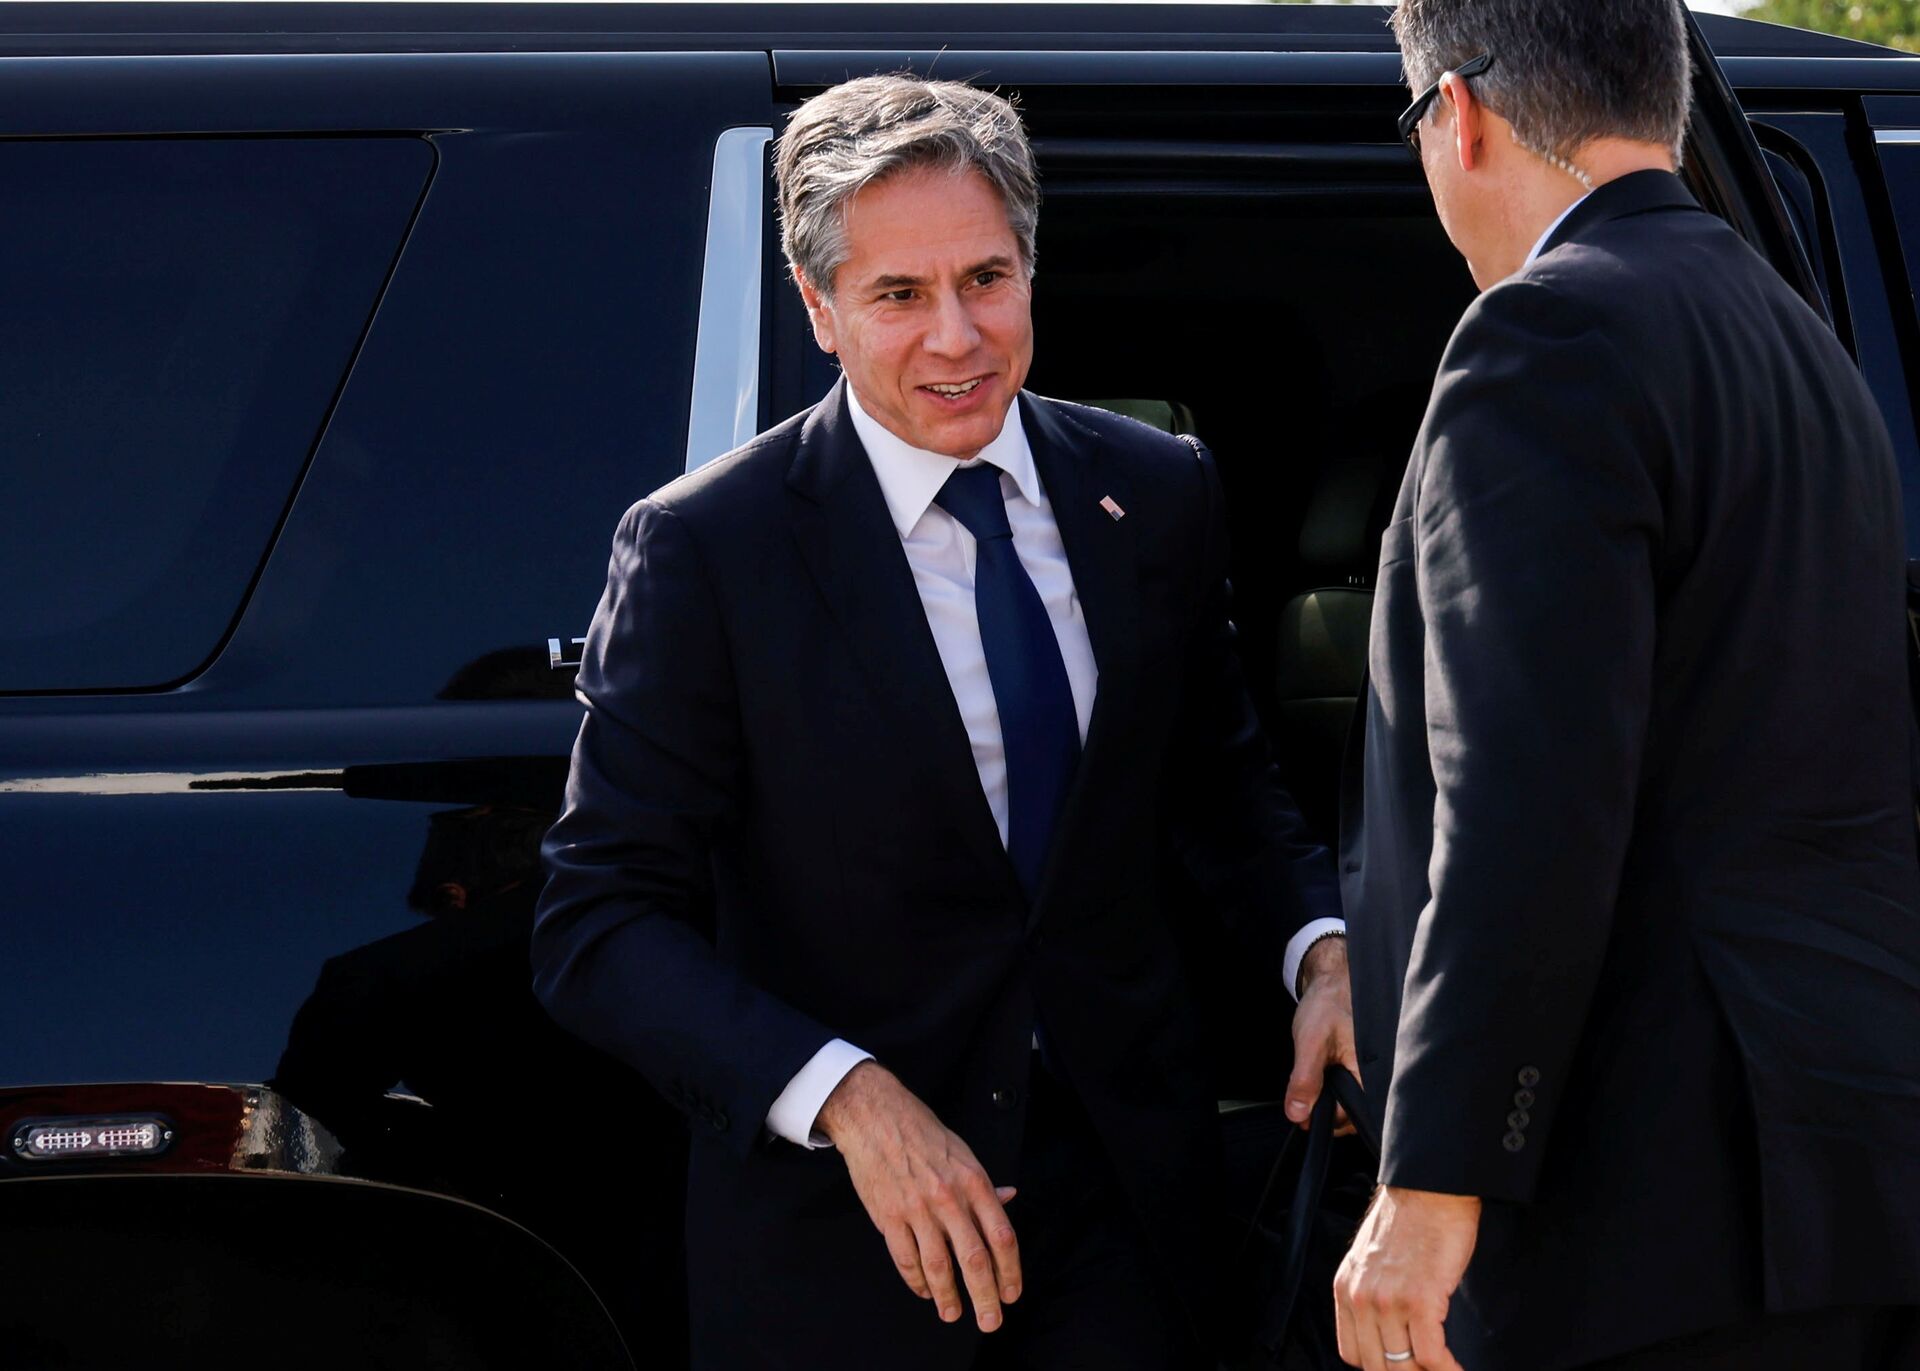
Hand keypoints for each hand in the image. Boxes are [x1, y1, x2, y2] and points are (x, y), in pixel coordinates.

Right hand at [817, 1061, 1020, 1332]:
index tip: (1012, 1293)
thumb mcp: (963, 1153)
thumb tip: (1010, 1198)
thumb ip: (985, 1183)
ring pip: (938, 1266)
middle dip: (985, 1297)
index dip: (1010, 1271)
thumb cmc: (921, 1132)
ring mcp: (917, 1209)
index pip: (1002, 1236)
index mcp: (974, 1181)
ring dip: (948, 1297)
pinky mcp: (888, 1216)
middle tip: (991, 1321)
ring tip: (953, 1314)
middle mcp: (949, 1198)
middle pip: (974, 1259)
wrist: (875, 1116)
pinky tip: (924, 1291)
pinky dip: (916, 1281)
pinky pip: (906, 1259)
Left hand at [1288, 935, 1358, 1131]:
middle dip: (1328, 1111)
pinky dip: (1335, 1087)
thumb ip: (1305, 1080)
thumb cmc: (1328, 1004)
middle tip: (1304, 1098)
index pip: (1351, 1116)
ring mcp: (1372, 1072)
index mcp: (1370, 1073)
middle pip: (1353, 1113)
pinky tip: (1326, 1074)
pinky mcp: (1364, 1066)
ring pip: (1350, 1101)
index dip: (1325, 1119)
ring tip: (1317, 1079)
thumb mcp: (1310, 1043)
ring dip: (1330, 1099)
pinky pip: (1351, 1088)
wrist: (1335, 980)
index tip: (1303, 1117)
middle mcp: (1377, 1076)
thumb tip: (1297, 1113)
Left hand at [1334, 1185, 1480, 1370]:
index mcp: (1346, 1289)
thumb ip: (1370, 1293)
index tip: (1400, 1366)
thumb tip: (1387, 1330)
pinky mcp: (1420, 1300)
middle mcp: (1361, 1298)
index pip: (1351, 1354)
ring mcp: (1388, 1301)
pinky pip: (1431, 1355)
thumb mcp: (1371, 1258)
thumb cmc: (1410, 1219)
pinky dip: (1447, 1369)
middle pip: (1377, 1366)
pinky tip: (1457, 1368)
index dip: (1378, 1367)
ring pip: (1404, 1366)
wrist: (1430, 1189)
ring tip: (1447, 1370)